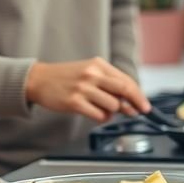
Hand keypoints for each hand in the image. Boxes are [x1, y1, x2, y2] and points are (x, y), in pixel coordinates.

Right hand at [24, 57, 149, 121]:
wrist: (38, 80)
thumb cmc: (66, 78)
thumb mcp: (88, 73)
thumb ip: (109, 85)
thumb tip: (130, 102)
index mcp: (98, 65)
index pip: (126, 80)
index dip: (139, 95)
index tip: (145, 105)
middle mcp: (92, 74)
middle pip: (124, 90)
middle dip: (135, 103)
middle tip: (138, 112)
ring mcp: (83, 88)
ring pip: (113, 105)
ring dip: (112, 112)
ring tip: (101, 108)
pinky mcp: (74, 102)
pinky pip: (99, 116)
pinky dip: (101, 118)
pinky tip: (94, 112)